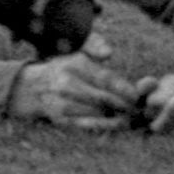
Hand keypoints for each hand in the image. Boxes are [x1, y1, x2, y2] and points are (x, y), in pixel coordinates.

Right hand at [10, 50, 144, 132]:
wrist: (35, 88)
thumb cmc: (66, 67)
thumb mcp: (78, 50)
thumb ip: (95, 46)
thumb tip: (109, 53)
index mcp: (75, 65)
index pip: (104, 78)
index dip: (123, 88)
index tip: (136, 95)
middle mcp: (67, 85)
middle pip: (103, 98)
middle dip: (124, 104)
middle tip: (139, 107)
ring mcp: (64, 104)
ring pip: (98, 114)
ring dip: (118, 117)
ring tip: (133, 117)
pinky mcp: (63, 120)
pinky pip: (88, 126)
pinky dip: (105, 127)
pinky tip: (117, 125)